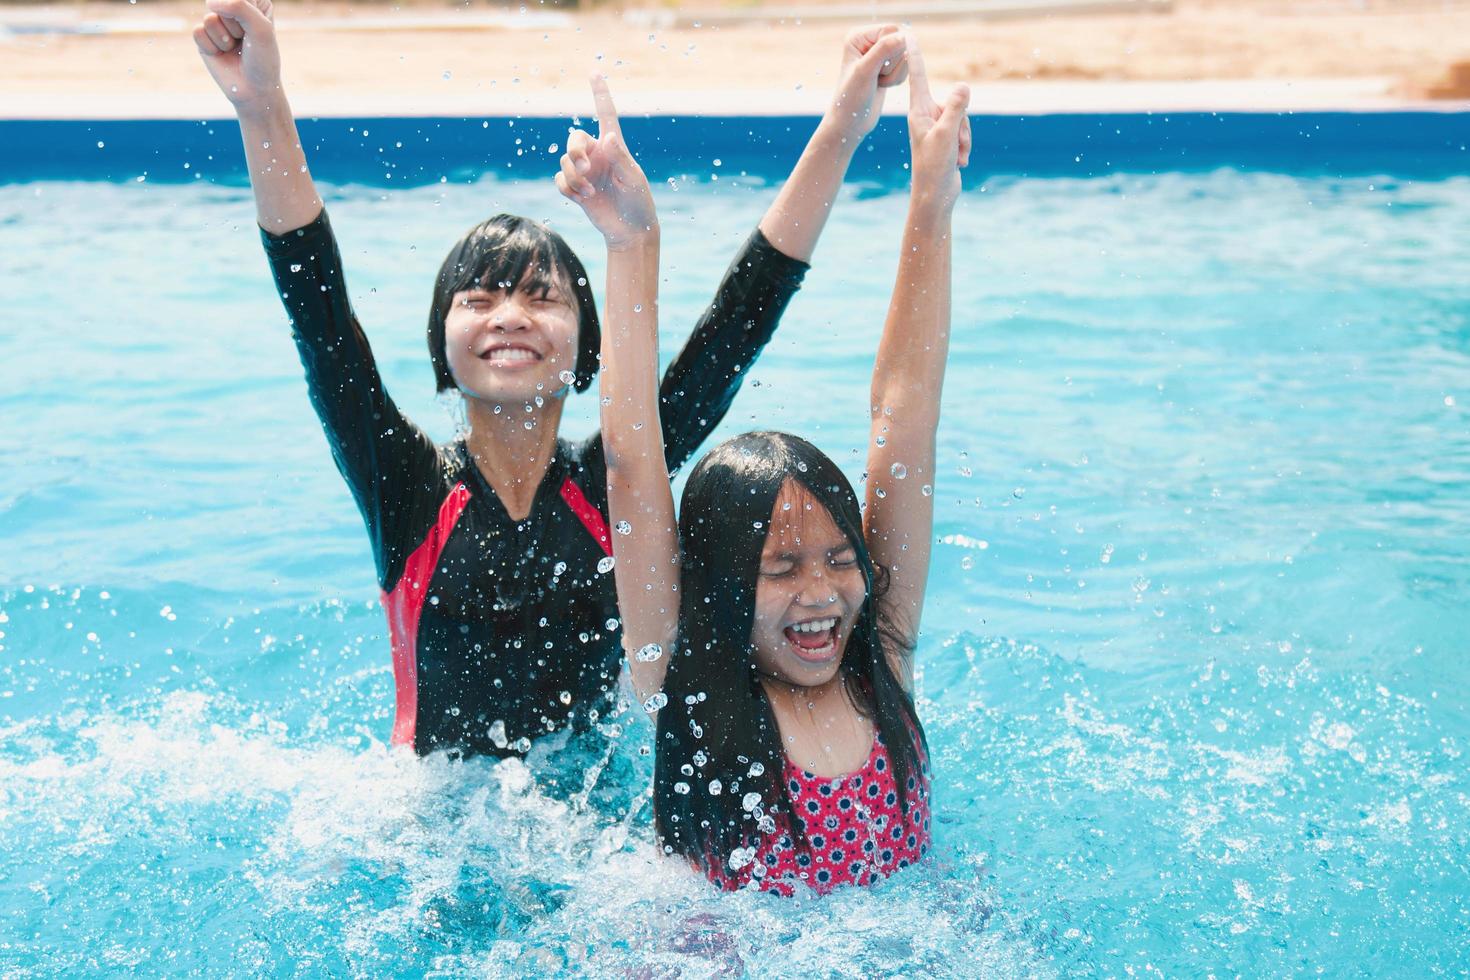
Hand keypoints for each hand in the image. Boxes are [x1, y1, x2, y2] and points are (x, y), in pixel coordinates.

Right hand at [192, 0, 281, 114]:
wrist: (254, 90)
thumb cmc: (262, 59)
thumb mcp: (260, 27)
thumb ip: (238, 5)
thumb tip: (209, 3)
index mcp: (254, 3)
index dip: (248, 15)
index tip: (256, 31)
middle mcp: (234, 9)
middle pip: (222, 5)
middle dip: (235, 27)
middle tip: (244, 42)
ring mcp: (217, 23)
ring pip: (209, 18)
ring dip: (224, 39)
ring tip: (234, 49)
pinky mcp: (203, 37)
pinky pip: (198, 32)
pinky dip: (211, 47)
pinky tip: (221, 55)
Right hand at [556, 76, 658, 249]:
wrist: (630, 231)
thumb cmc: (638, 203)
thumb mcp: (632, 180)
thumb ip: (619, 158)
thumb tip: (607, 137)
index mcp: (614, 147)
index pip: (605, 115)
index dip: (600, 93)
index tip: (594, 71)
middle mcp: (598, 156)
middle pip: (574, 139)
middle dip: (574, 151)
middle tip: (584, 167)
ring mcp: (586, 172)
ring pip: (565, 162)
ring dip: (574, 177)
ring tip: (590, 192)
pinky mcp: (576, 189)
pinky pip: (560, 180)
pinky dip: (568, 189)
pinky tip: (582, 199)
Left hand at [824, 25, 908, 142]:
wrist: (850, 122)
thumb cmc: (850, 98)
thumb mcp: (865, 72)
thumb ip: (884, 50)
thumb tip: (905, 35)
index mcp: (858, 35)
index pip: (892, 31)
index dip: (890, 52)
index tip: (873, 69)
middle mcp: (869, 40)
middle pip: (901, 42)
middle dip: (893, 64)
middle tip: (875, 78)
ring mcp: (879, 53)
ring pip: (906, 55)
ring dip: (895, 74)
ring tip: (877, 82)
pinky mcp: (887, 65)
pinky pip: (906, 66)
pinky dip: (897, 79)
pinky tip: (882, 85)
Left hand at [905, 35, 971, 217]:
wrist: (935, 195)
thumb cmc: (934, 167)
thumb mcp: (947, 135)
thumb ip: (956, 109)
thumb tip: (964, 85)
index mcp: (919, 111)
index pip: (917, 76)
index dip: (914, 55)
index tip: (909, 34)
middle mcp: (925, 115)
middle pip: (954, 102)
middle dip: (962, 124)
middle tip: (953, 146)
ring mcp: (936, 127)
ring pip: (962, 118)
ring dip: (964, 138)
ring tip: (955, 156)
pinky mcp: (946, 138)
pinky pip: (964, 132)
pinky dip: (965, 146)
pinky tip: (958, 162)